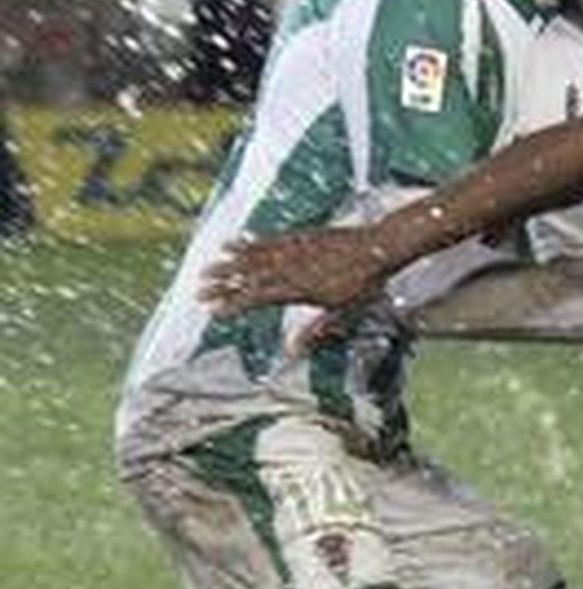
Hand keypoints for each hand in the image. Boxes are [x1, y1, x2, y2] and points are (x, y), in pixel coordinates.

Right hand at [201, 226, 390, 314]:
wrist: (378, 247)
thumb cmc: (363, 285)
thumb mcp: (341, 312)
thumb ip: (314, 331)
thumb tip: (291, 352)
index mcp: (298, 288)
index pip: (258, 298)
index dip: (233, 304)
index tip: (212, 310)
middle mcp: (291, 267)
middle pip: (249, 276)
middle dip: (222, 284)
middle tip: (197, 290)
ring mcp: (293, 249)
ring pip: (253, 257)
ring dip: (228, 263)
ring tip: (206, 267)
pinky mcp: (299, 236)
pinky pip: (267, 240)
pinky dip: (247, 243)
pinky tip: (233, 243)